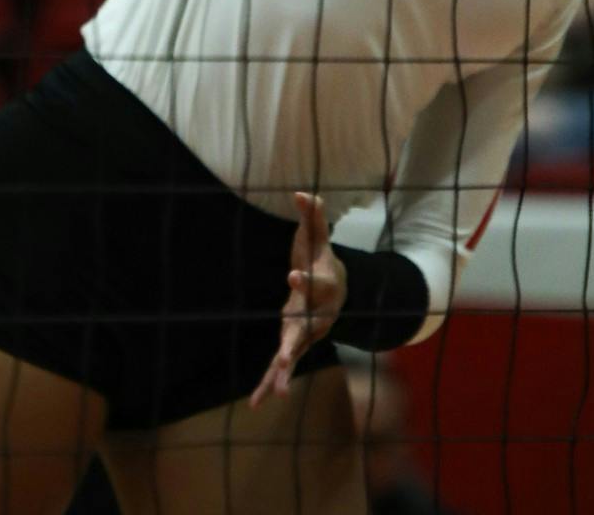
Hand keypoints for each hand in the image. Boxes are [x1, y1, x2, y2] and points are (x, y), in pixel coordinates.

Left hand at [249, 191, 345, 408]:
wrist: (338, 293)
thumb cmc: (324, 261)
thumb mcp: (320, 239)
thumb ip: (313, 217)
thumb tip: (302, 192)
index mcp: (323, 287)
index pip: (314, 282)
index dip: (304, 279)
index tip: (292, 274)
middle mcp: (317, 315)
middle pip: (307, 329)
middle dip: (295, 341)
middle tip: (287, 355)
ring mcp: (306, 333)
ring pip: (296, 354)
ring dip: (286, 372)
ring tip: (278, 392)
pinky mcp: (294, 346)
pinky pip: (280, 367)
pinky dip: (269, 384)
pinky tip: (255, 403)